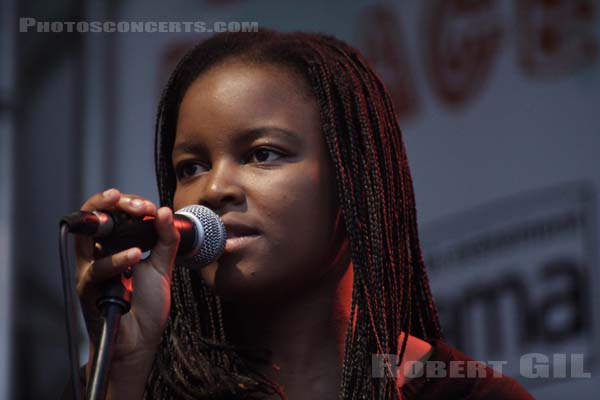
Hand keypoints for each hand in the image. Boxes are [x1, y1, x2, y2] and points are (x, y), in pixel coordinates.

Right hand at [74, 188, 179, 397]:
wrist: (140, 340)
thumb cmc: (146, 305)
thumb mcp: (163, 266)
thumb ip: (166, 239)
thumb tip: (164, 211)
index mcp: (114, 246)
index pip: (111, 213)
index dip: (127, 204)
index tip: (148, 206)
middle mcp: (97, 255)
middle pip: (91, 218)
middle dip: (111, 202)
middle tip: (136, 203)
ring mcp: (90, 271)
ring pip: (86, 238)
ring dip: (111, 222)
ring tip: (141, 216)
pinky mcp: (88, 290)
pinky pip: (96, 270)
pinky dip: (116, 261)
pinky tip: (135, 255)